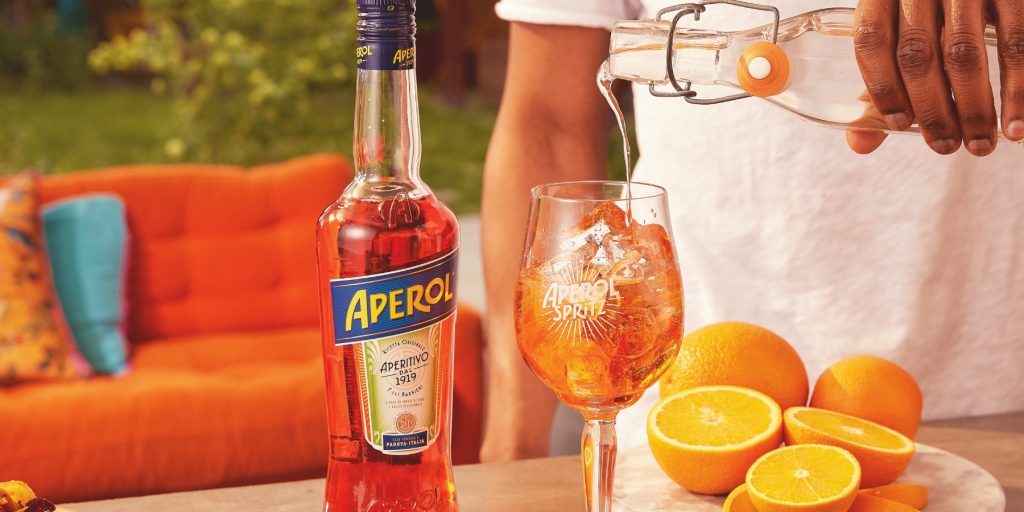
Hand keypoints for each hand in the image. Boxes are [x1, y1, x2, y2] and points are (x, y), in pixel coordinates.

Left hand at [848, 0, 1023, 154]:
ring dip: (973, 107)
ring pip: (964, 52)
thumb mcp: (899, 35)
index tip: (899, 124)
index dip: (882, 85)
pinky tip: (1013, 123)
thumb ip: (883, 82)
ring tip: (979, 145)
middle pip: (917, 53)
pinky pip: (1015, 41)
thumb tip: (861, 144)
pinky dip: (1016, 88)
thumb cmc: (930, 14)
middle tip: (943, 146)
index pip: (871, 39)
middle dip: (931, 108)